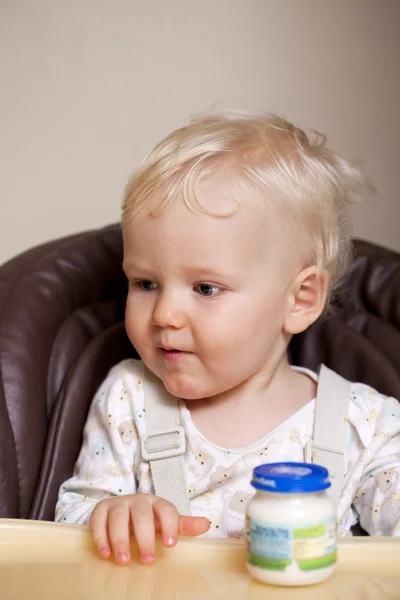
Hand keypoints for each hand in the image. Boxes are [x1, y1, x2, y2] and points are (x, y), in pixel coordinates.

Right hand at [89, 493, 209, 564]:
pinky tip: (105, 553)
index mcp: (157, 503)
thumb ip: (183, 525)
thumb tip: (207, 524)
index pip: (166, 510)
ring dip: (121, 540)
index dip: (170, 525)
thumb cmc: (148, 518)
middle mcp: (137, 501)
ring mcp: (118, 504)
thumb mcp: (165, 521)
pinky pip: (98, 522)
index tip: (171, 544)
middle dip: (145, 538)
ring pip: (119, 518)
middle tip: (148, 560)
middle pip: (142, 516)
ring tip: (124, 561)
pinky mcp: (101, 510)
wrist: (120, 508)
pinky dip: (101, 538)